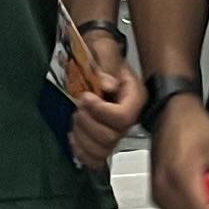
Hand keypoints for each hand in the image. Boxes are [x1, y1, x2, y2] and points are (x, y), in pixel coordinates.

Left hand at [68, 37, 146, 170]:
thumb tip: (107, 85)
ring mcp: (117, 131)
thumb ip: (107, 65)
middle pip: (112, 137)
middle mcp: (130, 118)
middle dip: (88, 123)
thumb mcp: (105, 50)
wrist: (96, 58)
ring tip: (76, 119)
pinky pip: (95, 159)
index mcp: (135, 97)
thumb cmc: (102, 54)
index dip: (101, 111)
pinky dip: (81, 152)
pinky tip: (73, 137)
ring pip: (102, 151)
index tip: (85, 97)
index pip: (124, 117)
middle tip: (78, 107)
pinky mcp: (103, 140)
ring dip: (82, 137)